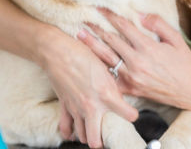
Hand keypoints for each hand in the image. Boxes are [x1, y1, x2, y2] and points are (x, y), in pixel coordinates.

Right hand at [38, 26, 138, 147]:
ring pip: (82, 136)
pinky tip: (77, 130)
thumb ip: (113, 85)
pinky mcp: (64, 107)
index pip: (128, 115)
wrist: (58, 52)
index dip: (131, 115)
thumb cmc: (83, 54)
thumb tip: (119, 96)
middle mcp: (91, 106)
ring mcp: (76, 109)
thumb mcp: (106, 66)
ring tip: (95, 129)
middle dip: (104, 140)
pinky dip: (71, 132)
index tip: (131, 114)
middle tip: (109, 131)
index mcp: (106, 94)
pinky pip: (66, 128)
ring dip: (89, 135)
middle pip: (97, 141)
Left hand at [77, 8, 190, 110]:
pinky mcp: (130, 89)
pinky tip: (90, 62)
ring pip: (106, 58)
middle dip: (96, 28)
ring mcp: (131, 77)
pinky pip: (111, 79)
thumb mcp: (175, 39)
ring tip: (80, 35)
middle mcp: (136, 62)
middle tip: (84, 19)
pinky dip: (100, 70)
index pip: (123, 26)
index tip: (99, 8)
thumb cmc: (185, 63)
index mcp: (147, 47)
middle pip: (110, 40)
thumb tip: (140, 14)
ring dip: (92, 46)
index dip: (110, 15)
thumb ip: (158, 24)